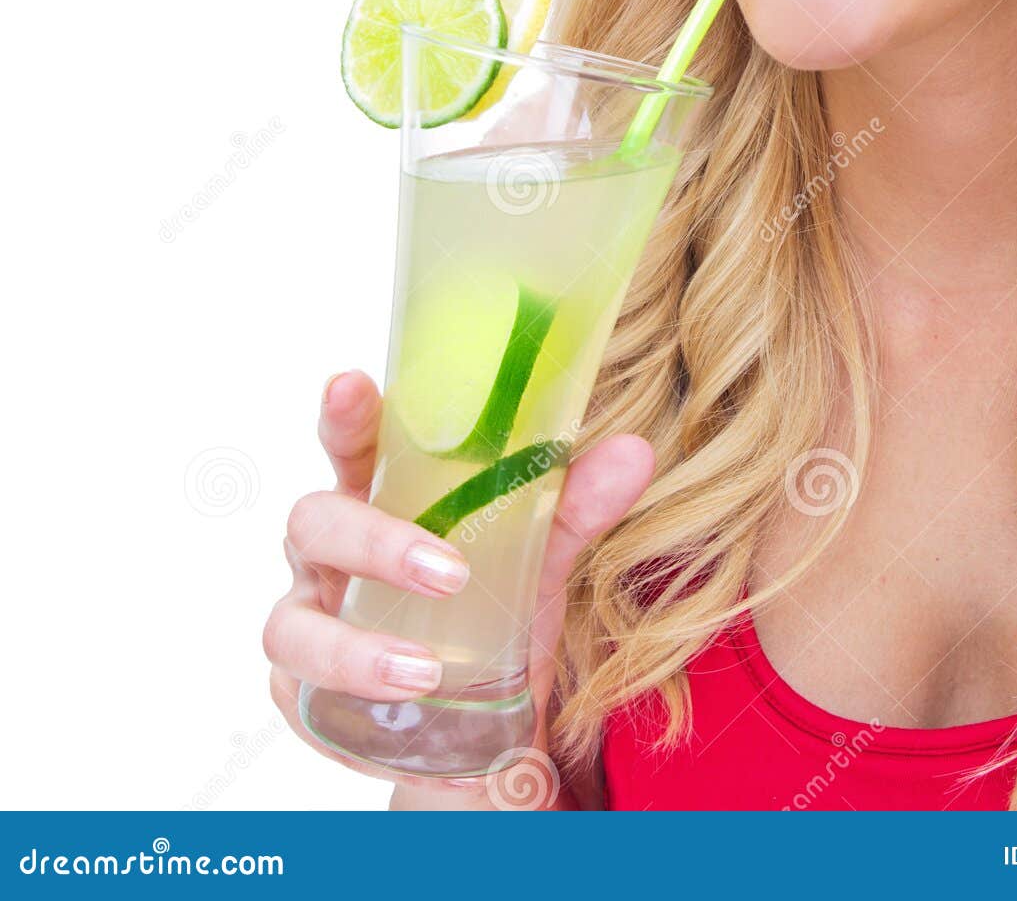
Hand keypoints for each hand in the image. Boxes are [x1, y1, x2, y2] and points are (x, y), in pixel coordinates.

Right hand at [264, 369, 654, 805]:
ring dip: (356, 648)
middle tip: (446, 571)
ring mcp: (310, 621)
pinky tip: (408, 705)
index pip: (352, 443)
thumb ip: (575, 506)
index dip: (343, 414)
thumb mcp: (536, 558)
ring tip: (426, 671)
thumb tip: (635, 452)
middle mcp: (331, 552)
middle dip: (371, 541)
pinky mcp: (304, 695)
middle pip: (313, 522)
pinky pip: (302, 698)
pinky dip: (354, 700)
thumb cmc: (488, 606)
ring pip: (292, 625)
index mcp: (379, 495)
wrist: (476, 720)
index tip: (350, 385)